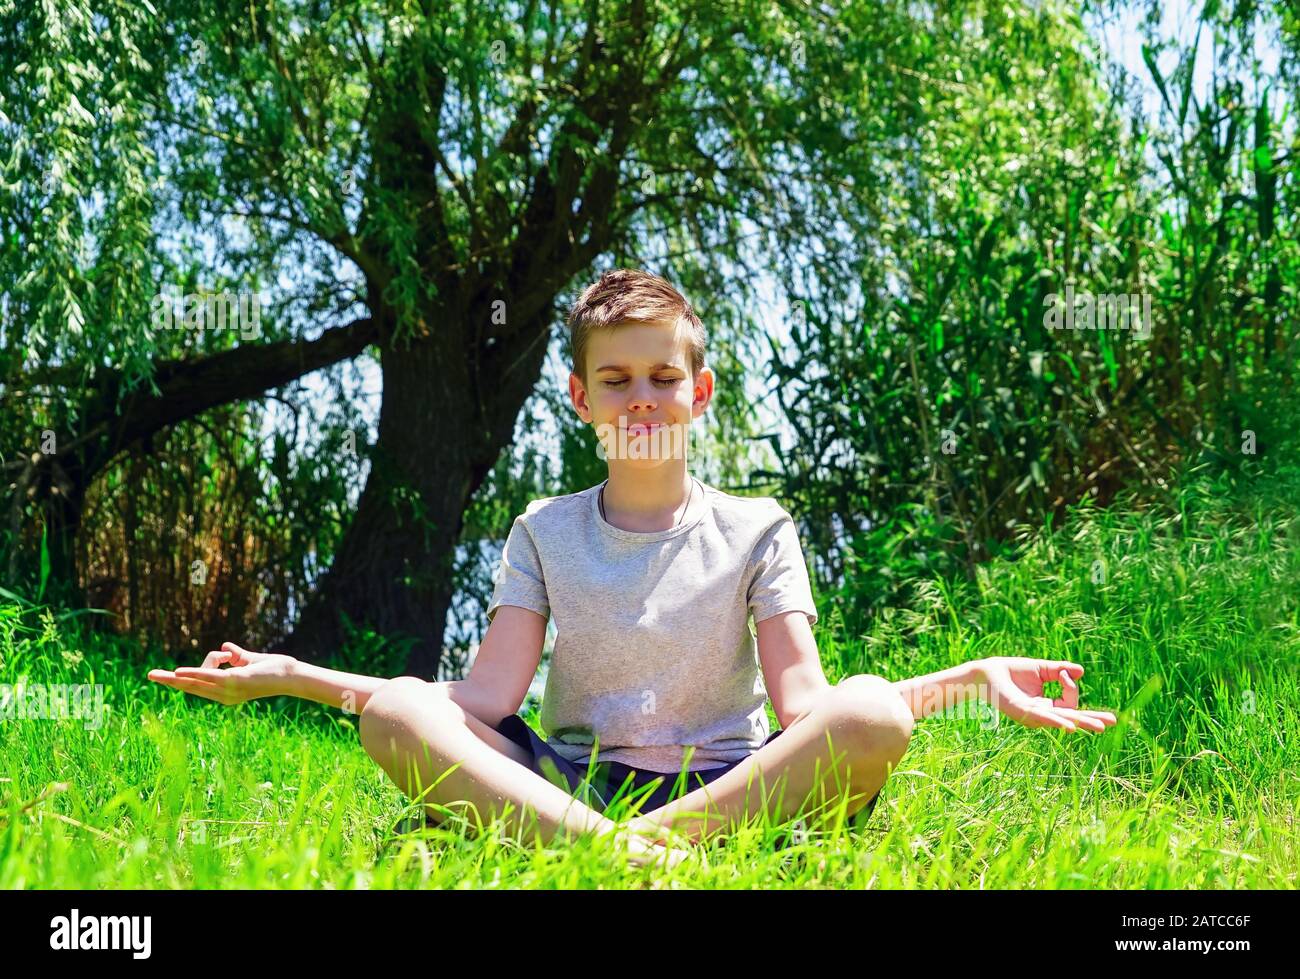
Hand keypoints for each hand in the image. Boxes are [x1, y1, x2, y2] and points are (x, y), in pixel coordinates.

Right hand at [148, 642, 296, 705]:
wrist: (291, 675)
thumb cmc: (274, 669)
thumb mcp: (249, 661)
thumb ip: (237, 656)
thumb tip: (225, 646)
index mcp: (225, 691)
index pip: (200, 682)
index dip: (189, 674)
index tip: (199, 662)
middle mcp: (224, 695)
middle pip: (191, 686)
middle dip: (169, 681)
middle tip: (149, 675)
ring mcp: (227, 690)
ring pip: (196, 681)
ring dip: (175, 677)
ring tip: (156, 675)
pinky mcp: (233, 681)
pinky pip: (208, 676)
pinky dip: (193, 673)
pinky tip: (178, 672)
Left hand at [973, 657, 1117, 733]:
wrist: (987, 672)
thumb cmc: (1012, 671)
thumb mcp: (1041, 669)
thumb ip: (1060, 671)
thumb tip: (1081, 671)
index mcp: (1047, 705)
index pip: (1070, 702)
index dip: (1071, 687)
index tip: (1064, 673)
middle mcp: (1042, 713)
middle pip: (1072, 718)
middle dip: (1092, 719)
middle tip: (1112, 722)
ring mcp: (1032, 714)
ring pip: (1061, 720)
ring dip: (1080, 722)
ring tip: (1099, 727)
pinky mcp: (1021, 711)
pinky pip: (1042, 716)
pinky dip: (1056, 720)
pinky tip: (1069, 725)